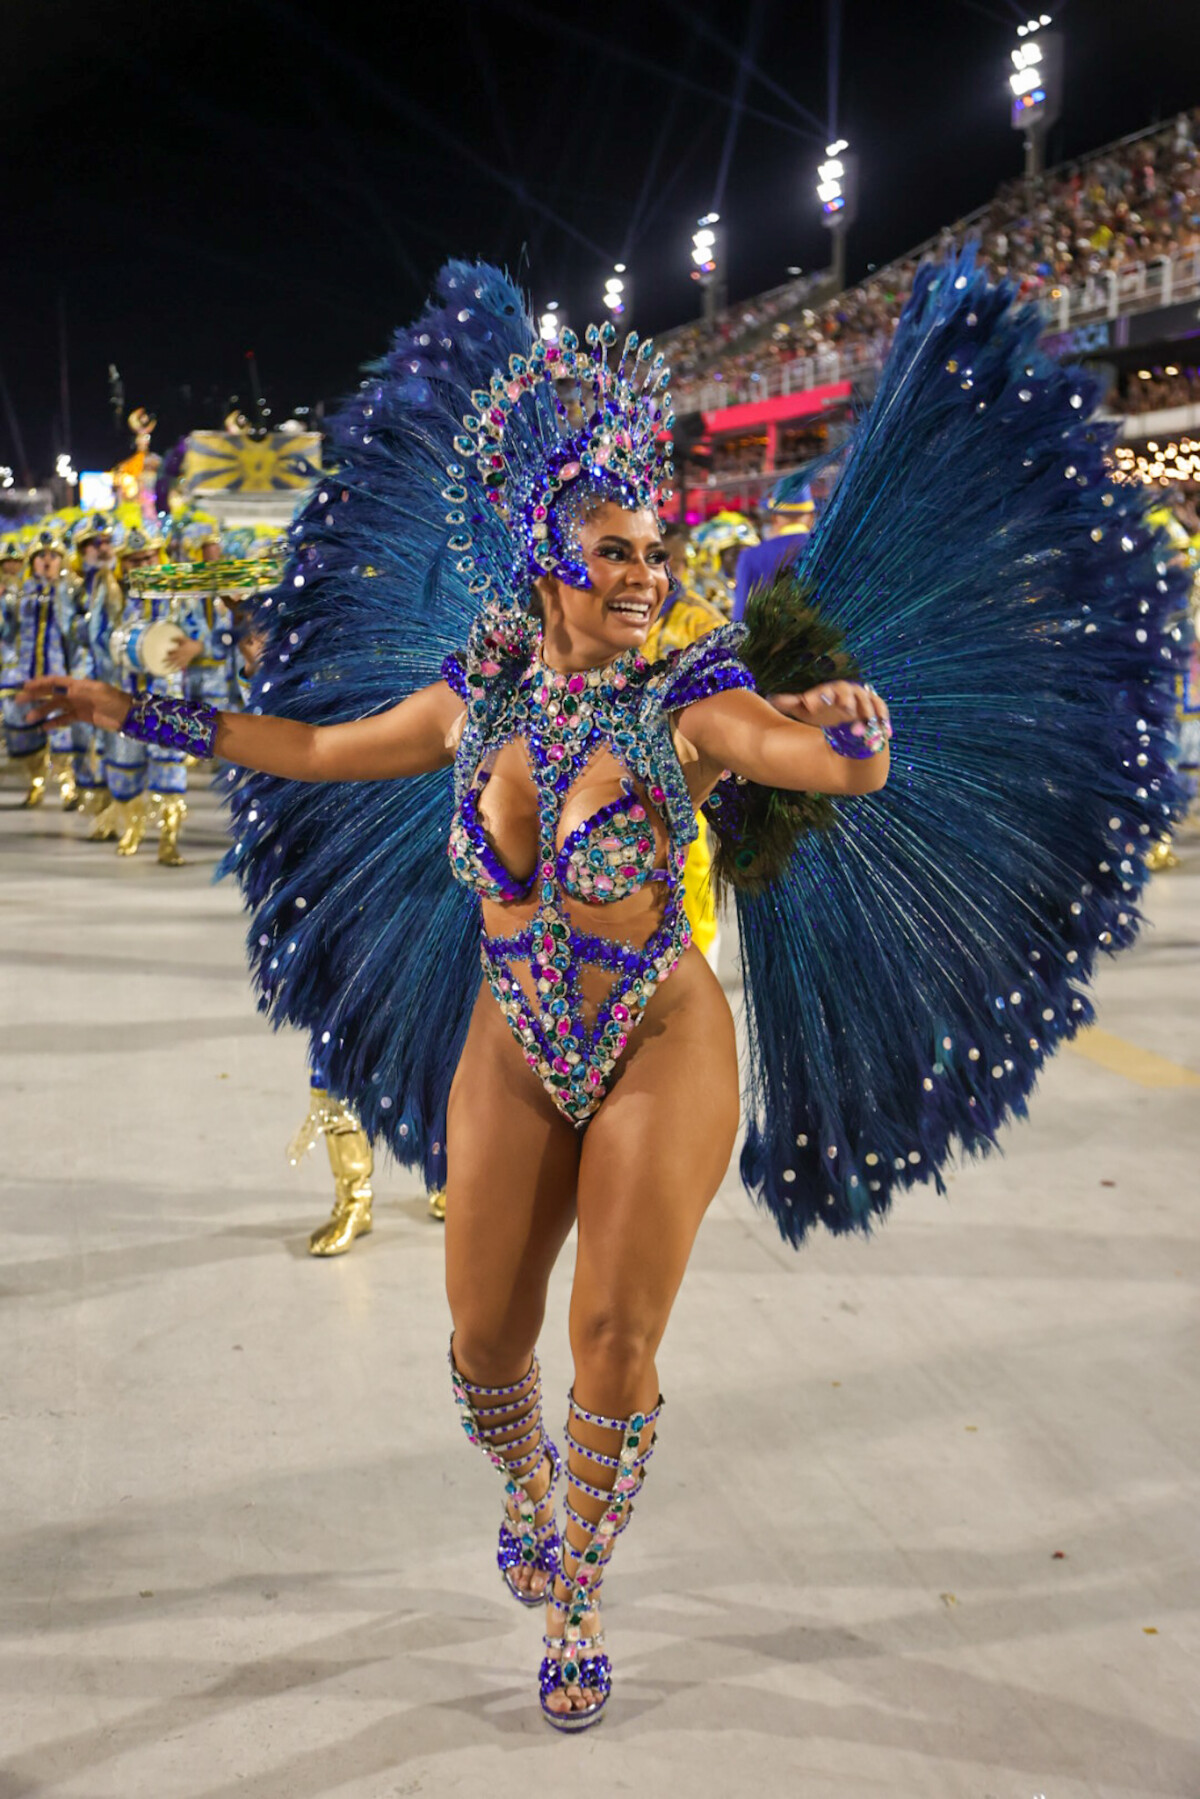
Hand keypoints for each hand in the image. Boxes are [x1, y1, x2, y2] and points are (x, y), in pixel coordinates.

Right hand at [16, 675, 131, 733]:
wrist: (129, 715)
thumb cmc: (115, 701)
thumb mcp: (99, 693)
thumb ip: (80, 691)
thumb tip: (61, 689)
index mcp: (78, 685)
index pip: (56, 682)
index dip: (40, 683)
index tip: (26, 686)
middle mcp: (75, 693)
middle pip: (51, 694)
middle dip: (35, 696)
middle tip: (19, 700)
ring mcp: (78, 705)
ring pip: (55, 707)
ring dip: (42, 712)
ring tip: (28, 719)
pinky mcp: (82, 717)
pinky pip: (64, 718)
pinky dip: (54, 722)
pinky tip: (44, 727)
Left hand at [165, 637, 203, 670]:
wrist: (197, 648)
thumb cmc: (190, 642)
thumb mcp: (184, 639)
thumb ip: (177, 638)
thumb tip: (170, 639)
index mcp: (180, 649)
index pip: (173, 651)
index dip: (169, 652)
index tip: (166, 652)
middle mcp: (181, 655)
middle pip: (173, 658)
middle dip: (167, 660)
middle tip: (162, 662)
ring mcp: (184, 658)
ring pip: (176, 662)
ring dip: (171, 665)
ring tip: (166, 667)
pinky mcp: (186, 661)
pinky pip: (181, 665)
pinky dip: (178, 667)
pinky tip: (174, 669)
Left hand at [769, 679, 890, 733]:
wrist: (847, 721)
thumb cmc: (825, 714)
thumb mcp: (808, 711)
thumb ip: (793, 704)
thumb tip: (770, 698)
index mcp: (832, 690)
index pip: (826, 690)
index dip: (818, 696)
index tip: (810, 704)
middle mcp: (849, 693)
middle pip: (849, 692)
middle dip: (846, 699)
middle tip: (844, 708)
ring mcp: (864, 702)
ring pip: (868, 703)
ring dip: (865, 714)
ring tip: (858, 730)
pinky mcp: (877, 712)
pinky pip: (882, 714)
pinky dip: (883, 722)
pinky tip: (885, 733)